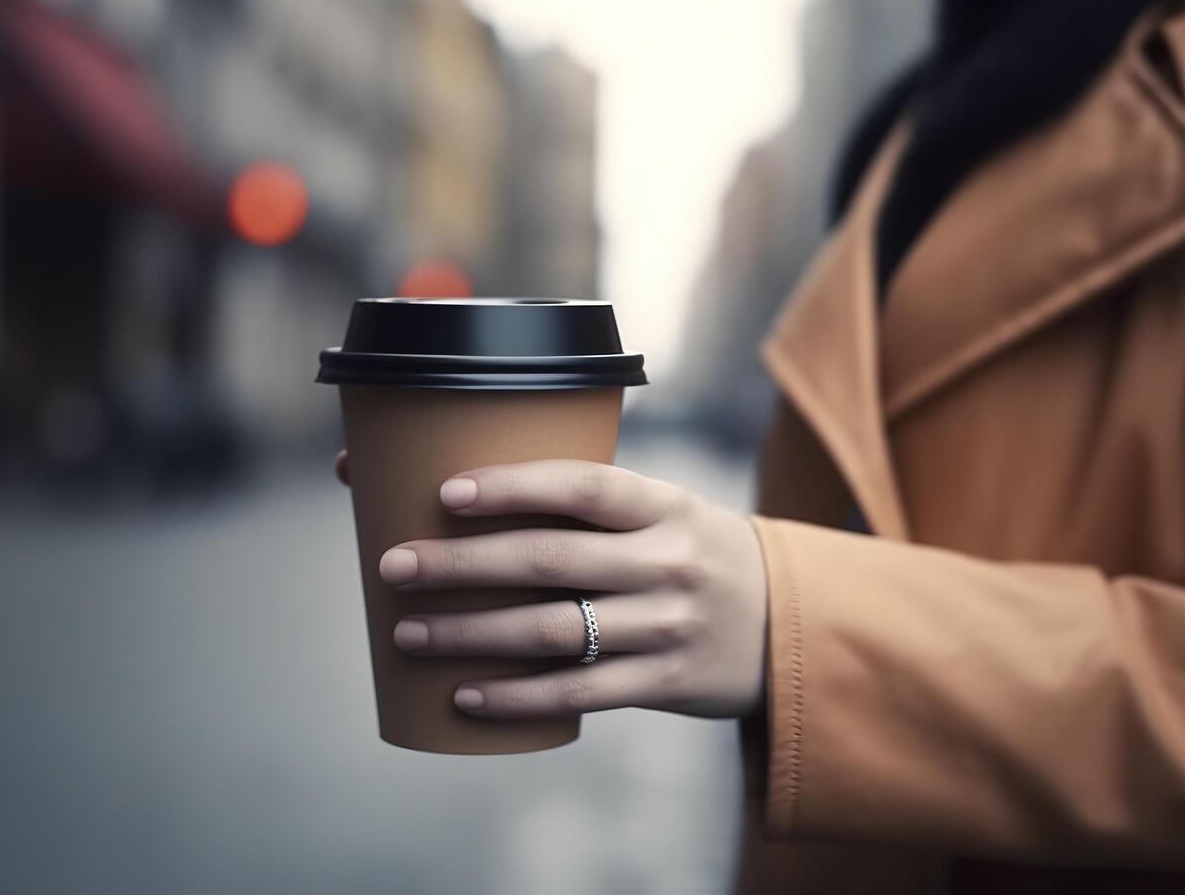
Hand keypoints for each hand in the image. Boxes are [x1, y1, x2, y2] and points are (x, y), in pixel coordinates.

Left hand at [351, 456, 767, 720]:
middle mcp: (669, 562)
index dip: (514, 486)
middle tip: (394, 567)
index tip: (446, 493)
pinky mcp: (665, 684)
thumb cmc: (692, 556)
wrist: (789, 627)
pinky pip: (579, 692)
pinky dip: (516, 697)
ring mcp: (668, 626)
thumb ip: (589, 508)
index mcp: (665, 505)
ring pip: (552, 630)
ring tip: (407, 633)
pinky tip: (464, 695)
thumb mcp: (665, 515)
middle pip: (549, 559)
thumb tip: (465, 491)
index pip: (584, 486)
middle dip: (461, 564)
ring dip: (470, 633)